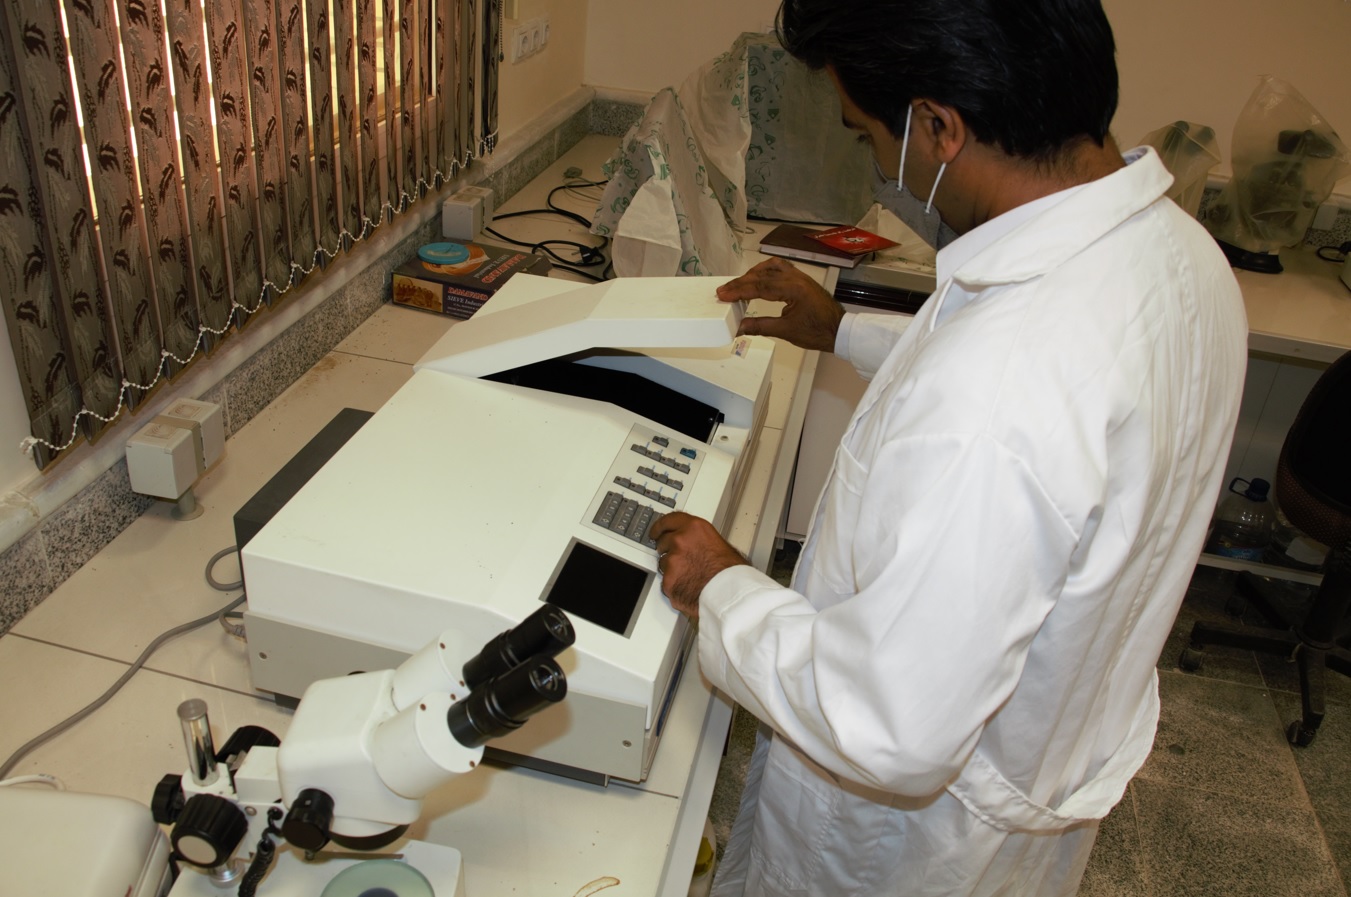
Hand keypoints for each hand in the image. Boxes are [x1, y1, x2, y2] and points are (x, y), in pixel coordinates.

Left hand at [649, 512, 748, 617]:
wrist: (730, 593)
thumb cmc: (731, 572)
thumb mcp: (719, 544)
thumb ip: (701, 540)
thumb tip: (696, 544)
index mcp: (694, 528)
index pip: (668, 521)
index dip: (660, 527)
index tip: (656, 530)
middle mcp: (680, 541)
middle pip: (663, 542)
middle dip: (667, 549)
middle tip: (679, 558)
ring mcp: (672, 561)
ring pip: (663, 564)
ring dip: (672, 569)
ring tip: (691, 576)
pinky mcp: (668, 581)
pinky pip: (666, 583)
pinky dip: (674, 586)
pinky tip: (689, 588)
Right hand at [715, 257, 844, 352]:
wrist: (839, 330)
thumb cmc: (817, 332)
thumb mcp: (786, 331)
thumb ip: (760, 326)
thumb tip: (738, 327)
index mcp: (793, 289)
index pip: (760, 286)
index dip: (739, 290)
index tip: (723, 294)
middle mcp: (796, 278)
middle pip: (762, 274)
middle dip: (741, 282)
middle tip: (723, 290)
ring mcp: (799, 276)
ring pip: (771, 267)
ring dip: (753, 274)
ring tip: (738, 284)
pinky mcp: (801, 279)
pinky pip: (780, 268)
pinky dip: (765, 271)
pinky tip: (758, 277)